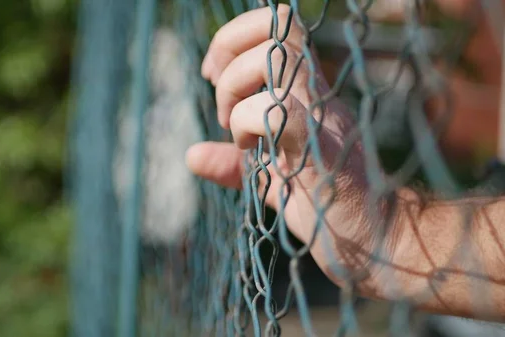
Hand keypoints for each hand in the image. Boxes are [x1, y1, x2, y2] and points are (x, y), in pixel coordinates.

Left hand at [185, 5, 389, 288]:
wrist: (376, 239)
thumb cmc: (328, 205)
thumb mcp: (269, 178)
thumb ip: (233, 163)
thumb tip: (190, 155)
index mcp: (307, 92)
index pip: (277, 25)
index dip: (234, 38)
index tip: (212, 74)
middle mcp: (317, 92)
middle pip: (276, 25)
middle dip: (229, 53)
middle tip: (222, 104)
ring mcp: (322, 116)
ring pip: (274, 57)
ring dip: (235, 88)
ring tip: (233, 127)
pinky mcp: (321, 148)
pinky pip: (278, 110)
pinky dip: (247, 123)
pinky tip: (250, 149)